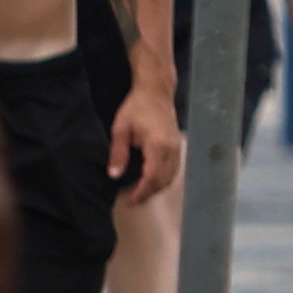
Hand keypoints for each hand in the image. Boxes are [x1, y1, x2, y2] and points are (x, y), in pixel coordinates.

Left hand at [109, 89, 183, 206]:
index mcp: (158, 145)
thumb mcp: (120, 129)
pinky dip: (163, 178)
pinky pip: (173, 169)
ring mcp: (177, 148)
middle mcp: (172, 149)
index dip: (141, 191)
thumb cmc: (136, 107)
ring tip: (139, 193)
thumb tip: (114, 175)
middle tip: (132, 199)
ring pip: (171, 176)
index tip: (130, 200)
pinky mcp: (178, 146)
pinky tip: (150, 181)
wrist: (156, 92)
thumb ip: (118, 153)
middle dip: (148, 192)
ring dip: (156, 187)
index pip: (152, 176)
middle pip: (163, 180)